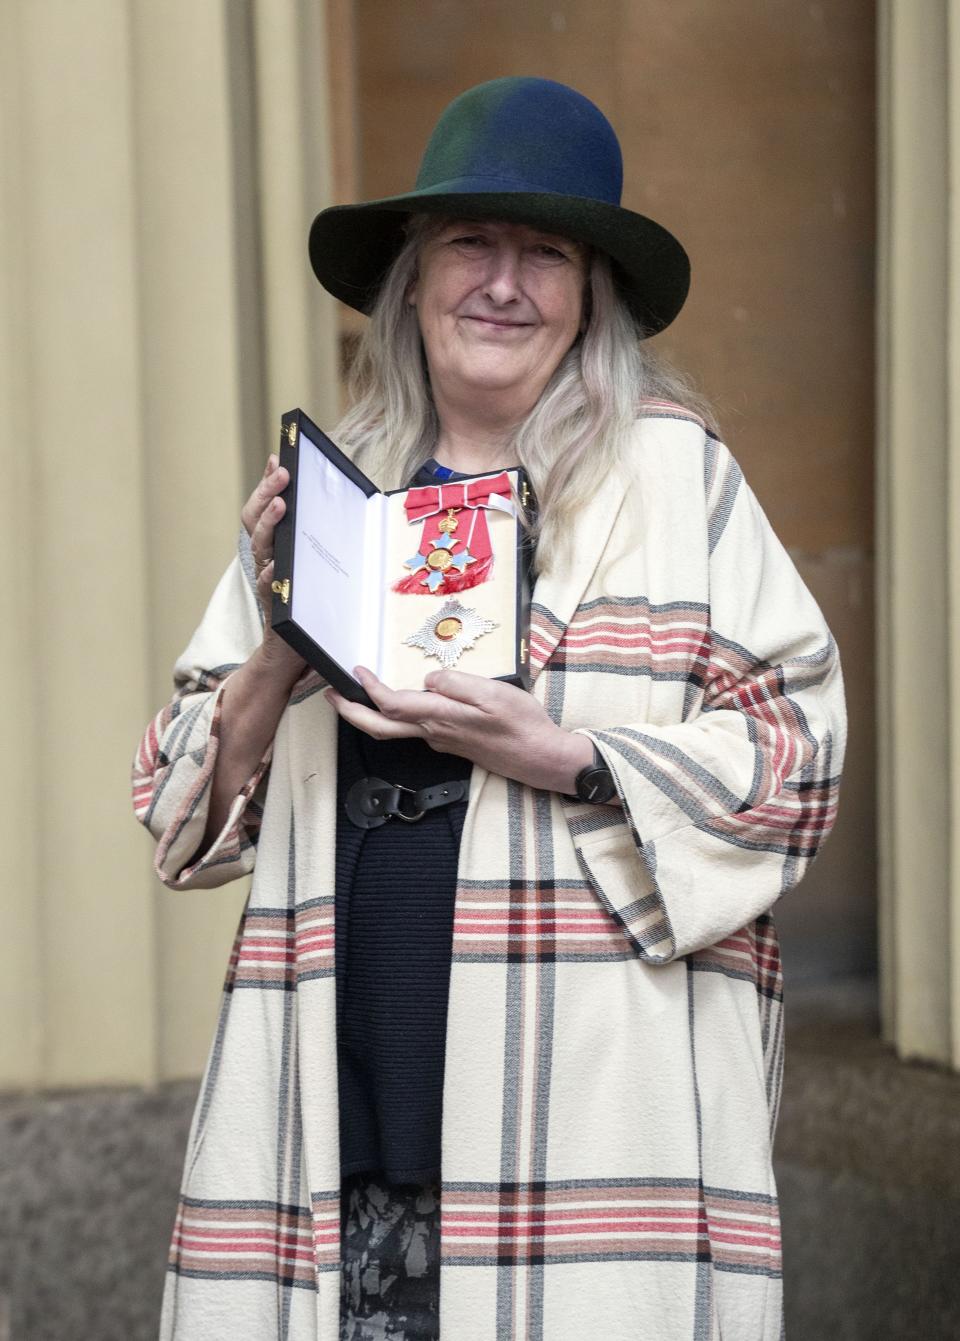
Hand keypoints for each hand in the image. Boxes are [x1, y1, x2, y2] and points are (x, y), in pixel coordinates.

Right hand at [243, 453, 304, 681]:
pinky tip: (276, 563)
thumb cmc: (314, 608)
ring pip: (260, 547)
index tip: (278, 456)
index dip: (267, 483)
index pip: (266, 509)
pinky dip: (271, 574)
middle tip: (281, 471)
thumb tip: (347, 507)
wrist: (296, 657)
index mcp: (278, 548)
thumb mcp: (321, 567)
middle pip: (256, 520)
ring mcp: (268, 583)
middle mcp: (267, 561)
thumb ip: (324, 541)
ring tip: (280, 504)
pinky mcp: (274, 608)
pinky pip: (267, 587)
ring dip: (268, 524)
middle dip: (266, 492)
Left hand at [325, 667, 593, 793]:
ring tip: (356, 695)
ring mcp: (441, 740)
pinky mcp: (451, 742)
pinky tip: (402, 701)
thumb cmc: (522, 725)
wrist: (540, 758)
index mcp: (441, 716)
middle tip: (330, 695)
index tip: (355, 671)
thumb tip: (428, 678)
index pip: (392, 704)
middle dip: (351, 713)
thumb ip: (456, 683)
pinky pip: (416, 728)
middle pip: (380, 728)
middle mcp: (434, 732)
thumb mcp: (493, 693)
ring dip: (370, 714)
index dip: (367, 689)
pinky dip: (398, 715)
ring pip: (395, 730)